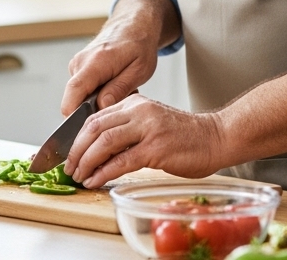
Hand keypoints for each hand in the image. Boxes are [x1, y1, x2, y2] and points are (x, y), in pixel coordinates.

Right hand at [61, 0, 174, 114]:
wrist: (134, 24)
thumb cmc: (139, 45)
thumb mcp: (139, 70)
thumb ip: (119, 89)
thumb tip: (101, 106)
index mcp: (96, 62)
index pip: (74, 91)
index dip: (73, 114)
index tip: (85, 129)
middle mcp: (81, 62)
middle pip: (73, 98)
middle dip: (91, 110)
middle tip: (116, 107)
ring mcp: (77, 63)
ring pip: (78, 94)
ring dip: (95, 100)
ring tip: (117, 92)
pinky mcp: (79, 66)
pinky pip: (82, 87)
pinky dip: (95, 92)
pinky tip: (111, 86)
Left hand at [64, 95, 223, 187]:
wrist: (216, 137)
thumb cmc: (185, 137)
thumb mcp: (151, 124)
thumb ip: (128, 129)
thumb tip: (99, 148)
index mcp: (135, 105)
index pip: (96, 117)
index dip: (77, 137)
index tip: (70, 154)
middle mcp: (140, 112)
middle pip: (95, 128)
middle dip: (77, 151)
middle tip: (69, 168)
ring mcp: (148, 129)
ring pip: (105, 142)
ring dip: (87, 162)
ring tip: (80, 176)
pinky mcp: (157, 148)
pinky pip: (122, 161)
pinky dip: (104, 172)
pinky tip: (96, 180)